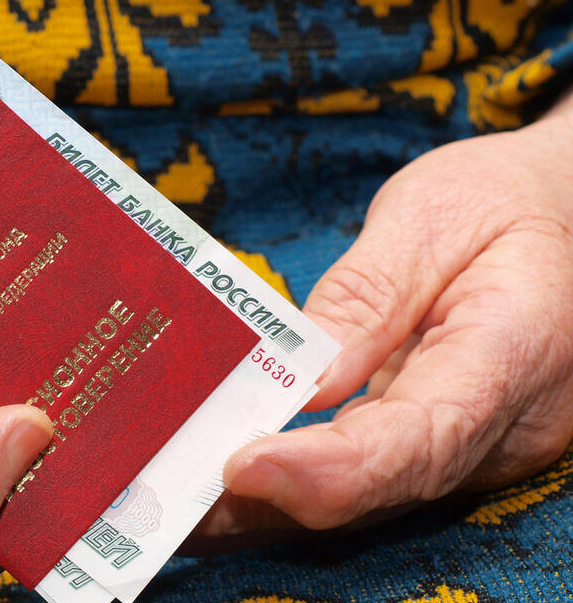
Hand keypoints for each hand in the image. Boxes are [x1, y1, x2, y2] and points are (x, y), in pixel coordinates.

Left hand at [195, 105, 572, 543]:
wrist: (554, 215)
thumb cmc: (495, 206)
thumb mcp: (430, 221)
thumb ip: (366, 298)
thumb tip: (298, 379)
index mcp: (515, 353)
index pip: (421, 436)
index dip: (331, 466)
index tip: (243, 465)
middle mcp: (503, 424)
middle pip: (385, 485)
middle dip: (277, 500)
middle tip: (177, 499)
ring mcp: (476, 446)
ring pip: (373, 497)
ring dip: (274, 506)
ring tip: (177, 502)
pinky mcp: (441, 446)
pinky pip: (369, 477)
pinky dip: (296, 484)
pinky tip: (221, 488)